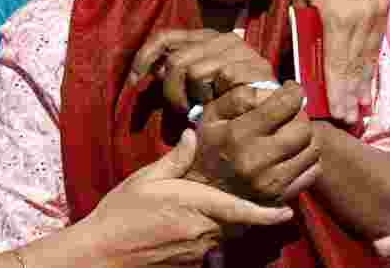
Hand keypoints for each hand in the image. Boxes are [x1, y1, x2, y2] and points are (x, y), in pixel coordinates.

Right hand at [78, 129, 294, 266]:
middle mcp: (202, 233)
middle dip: (253, 215)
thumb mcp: (146, 179)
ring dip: (228, 225)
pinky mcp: (188, 265)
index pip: (241, 211)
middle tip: (265, 203)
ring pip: (225, 237)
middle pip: (239, 224)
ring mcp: (196, 253)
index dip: (267, 213)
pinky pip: (209, 249)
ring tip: (214, 212)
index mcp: (195, 206)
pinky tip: (193, 229)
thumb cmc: (120, 213)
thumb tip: (194, 135)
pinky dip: (210, 239)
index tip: (288, 212)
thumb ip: (176, 159)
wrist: (101, 254)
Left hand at [131, 29, 277, 110]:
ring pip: (193, 71)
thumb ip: (177, 74)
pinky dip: (214, 98)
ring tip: (203, 110)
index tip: (133, 81)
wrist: (276, 112)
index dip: (144, 57)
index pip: (165, 37)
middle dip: (172, 92)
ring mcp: (239, 49)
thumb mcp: (196, 87)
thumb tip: (152, 69)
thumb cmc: (229, 102)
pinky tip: (220, 107)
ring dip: (193, 99)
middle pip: (176, 61)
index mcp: (206, 38)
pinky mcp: (253, 65)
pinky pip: (217, 79)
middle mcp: (222, 38)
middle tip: (184, 110)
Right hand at [191, 81, 320, 202]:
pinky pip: (313, 170)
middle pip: (303, 128)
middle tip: (289, 113)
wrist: (200, 190)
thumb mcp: (213, 112)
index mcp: (239, 135)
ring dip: (305, 135)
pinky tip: (292, 151)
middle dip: (299, 114)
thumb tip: (277, 90)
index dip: (293, 92)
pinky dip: (307, 157)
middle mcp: (257, 161)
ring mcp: (270, 183)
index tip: (290, 89)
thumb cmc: (209, 143)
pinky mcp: (280, 197)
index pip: (285, 105)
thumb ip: (243, 95)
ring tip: (290, 131)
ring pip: (312, 149)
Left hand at [292, 0, 388, 124]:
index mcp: (338, 17)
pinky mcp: (383, 3)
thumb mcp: (295, 3)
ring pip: (370, 56)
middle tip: (350, 122)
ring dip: (365, 83)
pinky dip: (370, 62)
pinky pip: (376, 41)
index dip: (339, 94)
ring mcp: (377, 9)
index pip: (339, 66)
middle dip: (353, 97)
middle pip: (357, 66)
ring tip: (361, 108)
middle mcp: (363, 16)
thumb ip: (304, 37)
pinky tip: (366, 78)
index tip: (339, 117)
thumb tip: (305, 72)